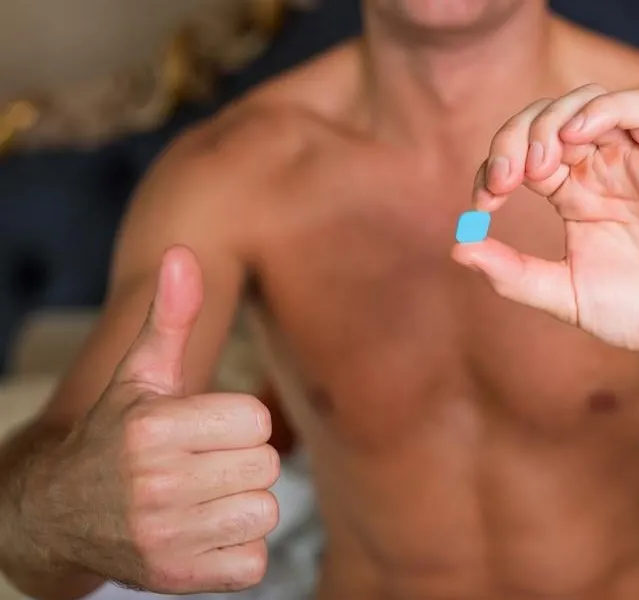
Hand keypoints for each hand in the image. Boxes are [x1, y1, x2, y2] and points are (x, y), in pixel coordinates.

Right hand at [26, 247, 278, 592]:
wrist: (55, 515)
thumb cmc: (115, 435)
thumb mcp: (138, 376)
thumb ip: (170, 319)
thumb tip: (182, 255)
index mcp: (152, 429)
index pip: (257, 422)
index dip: (236, 424)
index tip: (202, 430)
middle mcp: (154, 485)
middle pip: (266, 466)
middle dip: (240, 464)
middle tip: (198, 467)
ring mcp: (165, 537)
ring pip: (264, 512)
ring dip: (240, 507)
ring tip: (198, 500)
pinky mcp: (177, 579)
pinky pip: (253, 562)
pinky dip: (236, 553)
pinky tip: (200, 535)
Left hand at [451, 85, 638, 364]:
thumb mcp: (563, 295)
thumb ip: (512, 273)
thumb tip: (458, 245)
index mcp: (575, 194)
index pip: (523, 152)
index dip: (494, 164)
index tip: (484, 201)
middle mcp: (603, 169)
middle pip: (547, 119)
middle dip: (515, 137)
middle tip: (506, 179)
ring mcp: (637, 160)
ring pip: (589, 103)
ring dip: (553, 120)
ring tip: (539, 163)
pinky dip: (605, 109)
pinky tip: (578, 136)